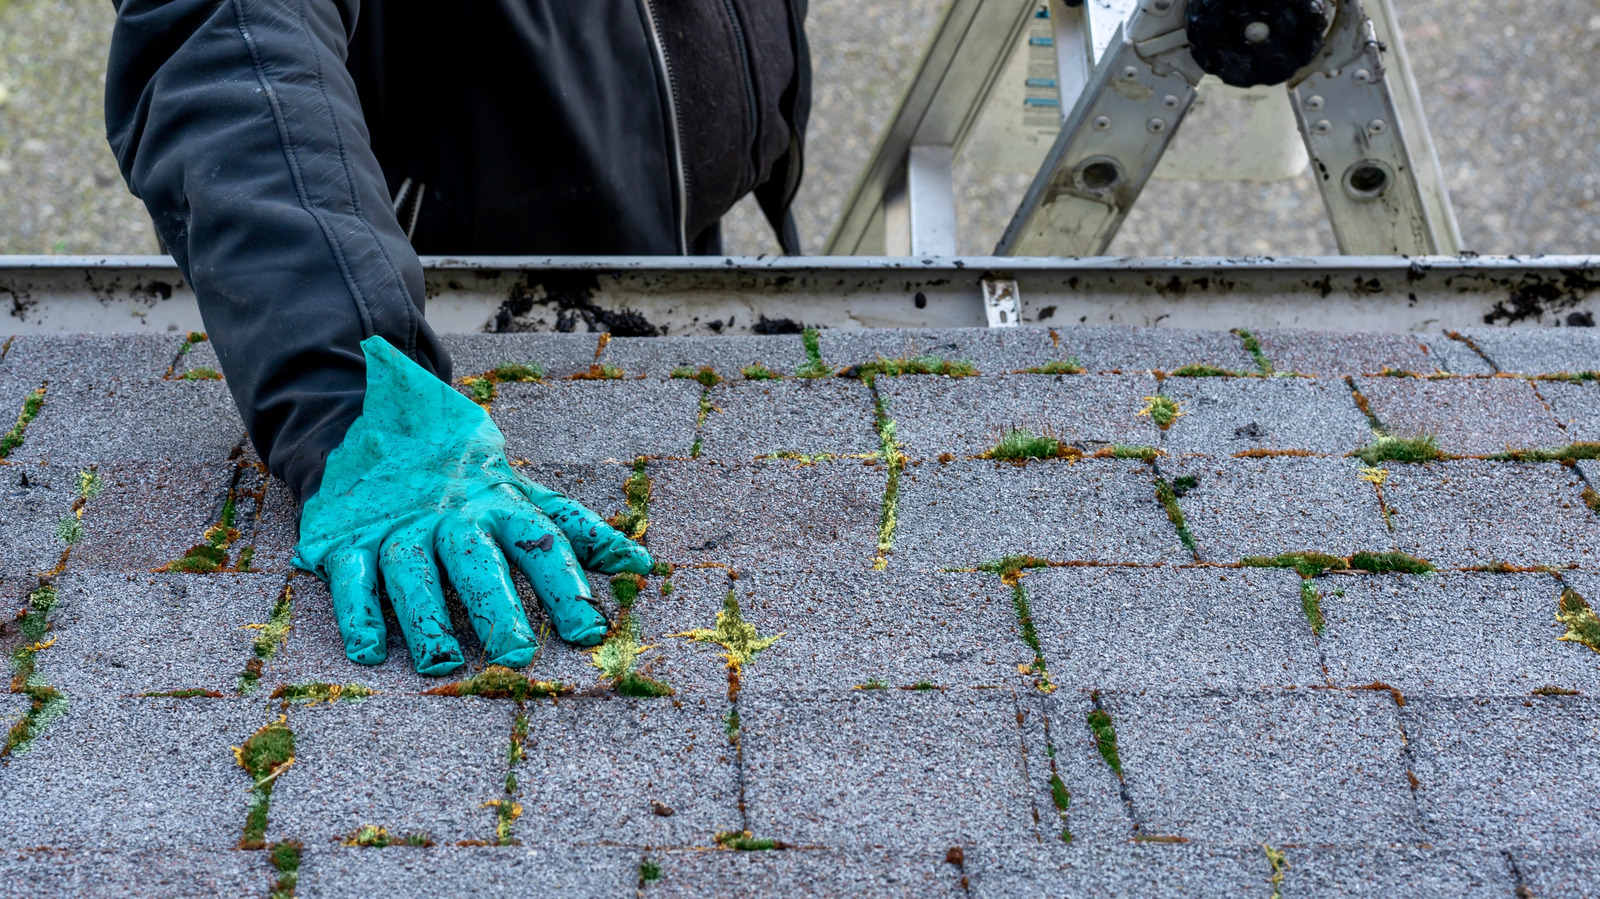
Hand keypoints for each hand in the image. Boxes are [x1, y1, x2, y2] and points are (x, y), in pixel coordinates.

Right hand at [293, 336, 650, 674]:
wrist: (374, 423)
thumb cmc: (466, 480)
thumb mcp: (522, 493)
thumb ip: (576, 530)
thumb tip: (643, 565)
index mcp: (501, 504)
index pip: (541, 543)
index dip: (566, 586)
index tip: (589, 632)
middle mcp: (451, 516)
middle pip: (476, 560)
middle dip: (497, 605)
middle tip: (516, 653)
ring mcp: (398, 527)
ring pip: (412, 571)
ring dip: (427, 618)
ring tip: (445, 664)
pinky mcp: (348, 538)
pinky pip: (351, 575)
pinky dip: (358, 611)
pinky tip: (370, 651)